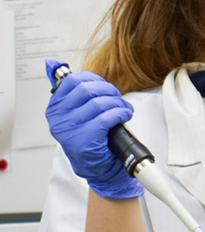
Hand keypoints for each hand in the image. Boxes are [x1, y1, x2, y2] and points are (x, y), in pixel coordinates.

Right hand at [44, 59, 142, 199]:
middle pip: (87, 90)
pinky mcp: (83, 141)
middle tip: (118, 99)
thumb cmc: (93, 137)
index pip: (73, 80)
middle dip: (109, 91)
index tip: (105, 88)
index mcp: (55, 107)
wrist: (99, 167)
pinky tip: (125, 115)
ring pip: (98, 103)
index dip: (95, 80)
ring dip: (118, 103)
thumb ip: (70, 90)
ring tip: (124, 110)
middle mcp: (57, 118)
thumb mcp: (78, 111)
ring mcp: (68, 131)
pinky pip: (106, 117)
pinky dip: (120, 113)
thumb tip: (53, 64)